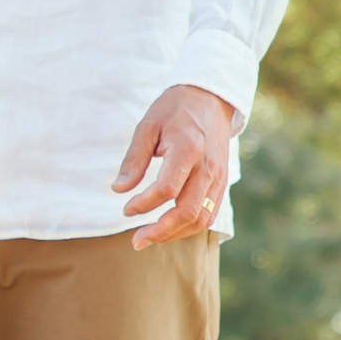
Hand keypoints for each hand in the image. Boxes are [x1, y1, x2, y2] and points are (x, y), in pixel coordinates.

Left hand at [116, 84, 241, 244]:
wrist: (209, 99)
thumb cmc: (174, 110)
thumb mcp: (147, 127)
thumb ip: (134, 161)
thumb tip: (118, 190)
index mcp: (188, 150)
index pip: (167, 189)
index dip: (144, 204)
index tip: (126, 209)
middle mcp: (208, 168)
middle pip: (188, 212)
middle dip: (161, 232)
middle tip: (136, 241)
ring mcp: (218, 177)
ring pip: (201, 218)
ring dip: (175, 233)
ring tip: (149, 237)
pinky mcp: (222, 182)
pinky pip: (209, 213)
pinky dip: (189, 226)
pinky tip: (168, 229)